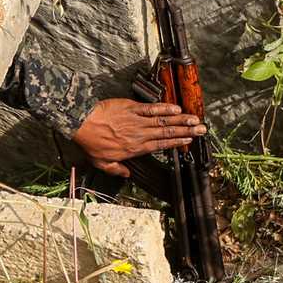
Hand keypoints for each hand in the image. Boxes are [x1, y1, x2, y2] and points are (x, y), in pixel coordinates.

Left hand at [71, 98, 205, 176]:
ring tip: (195, 119)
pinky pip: (151, 108)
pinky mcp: (131, 108)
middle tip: (201, 129)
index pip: (160, 146)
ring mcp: (137, 120)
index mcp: (135, 149)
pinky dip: (164, 108)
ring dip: (180, 120)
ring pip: (163, 121)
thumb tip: (126, 174)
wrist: (82, 123)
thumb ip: (116, 169)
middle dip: (186, 131)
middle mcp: (140, 134)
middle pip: (167, 133)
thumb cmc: (91, 142)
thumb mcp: (102, 162)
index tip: (189, 141)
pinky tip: (176, 108)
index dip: (177, 143)